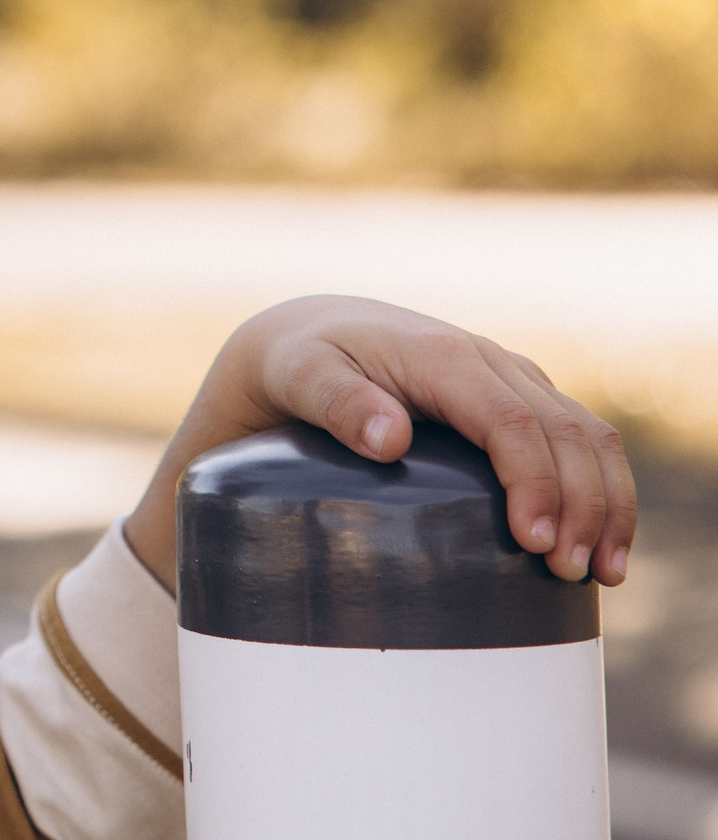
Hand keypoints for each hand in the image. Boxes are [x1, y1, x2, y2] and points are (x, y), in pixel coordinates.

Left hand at [122, 295, 634, 592]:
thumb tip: (389, 441)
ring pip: (587, 435)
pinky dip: (599, 491)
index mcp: (444, 356)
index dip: (534, 482)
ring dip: (607, 503)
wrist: (310, 335)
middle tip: (570, 574)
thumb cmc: (302, 363)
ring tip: (602, 572)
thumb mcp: (301, 376)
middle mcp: (490, 363)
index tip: (534, 542)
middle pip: (566, 432)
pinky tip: (595, 543)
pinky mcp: (515, 401)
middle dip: (583, 505)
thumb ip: (337, 402)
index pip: (512, 421)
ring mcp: (510, 380)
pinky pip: (576, 441)